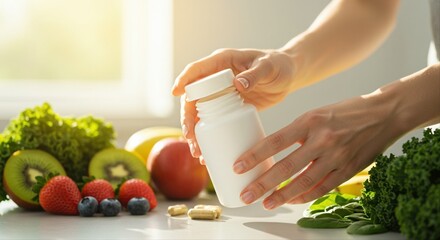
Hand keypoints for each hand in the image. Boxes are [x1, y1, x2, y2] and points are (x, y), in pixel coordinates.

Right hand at [172, 48, 296, 159]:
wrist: (288, 77)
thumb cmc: (278, 65)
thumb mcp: (268, 67)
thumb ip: (255, 74)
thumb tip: (237, 84)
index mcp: (221, 63)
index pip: (196, 70)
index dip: (184, 80)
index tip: (175, 92)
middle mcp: (216, 79)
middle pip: (193, 99)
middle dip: (188, 120)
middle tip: (191, 138)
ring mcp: (220, 95)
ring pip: (200, 115)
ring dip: (195, 134)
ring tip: (198, 153)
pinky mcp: (228, 108)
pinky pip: (213, 123)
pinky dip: (209, 137)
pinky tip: (208, 153)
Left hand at [233, 93, 403, 208]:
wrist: (384, 114)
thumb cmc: (345, 112)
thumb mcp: (317, 114)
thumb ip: (296, 132)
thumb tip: (272, 152)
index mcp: (310, 120)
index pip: (275, 141)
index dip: (254, 156)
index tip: (238, 167)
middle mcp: (322, 139)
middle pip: (286, 167)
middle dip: (263, 184)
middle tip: (246, 194)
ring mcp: (336, 156)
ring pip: (304, 182)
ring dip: (282, 196)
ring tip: (266, 203)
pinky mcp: (348, 169)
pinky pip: (323, 187)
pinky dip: (305, 196)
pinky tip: (292, 200)